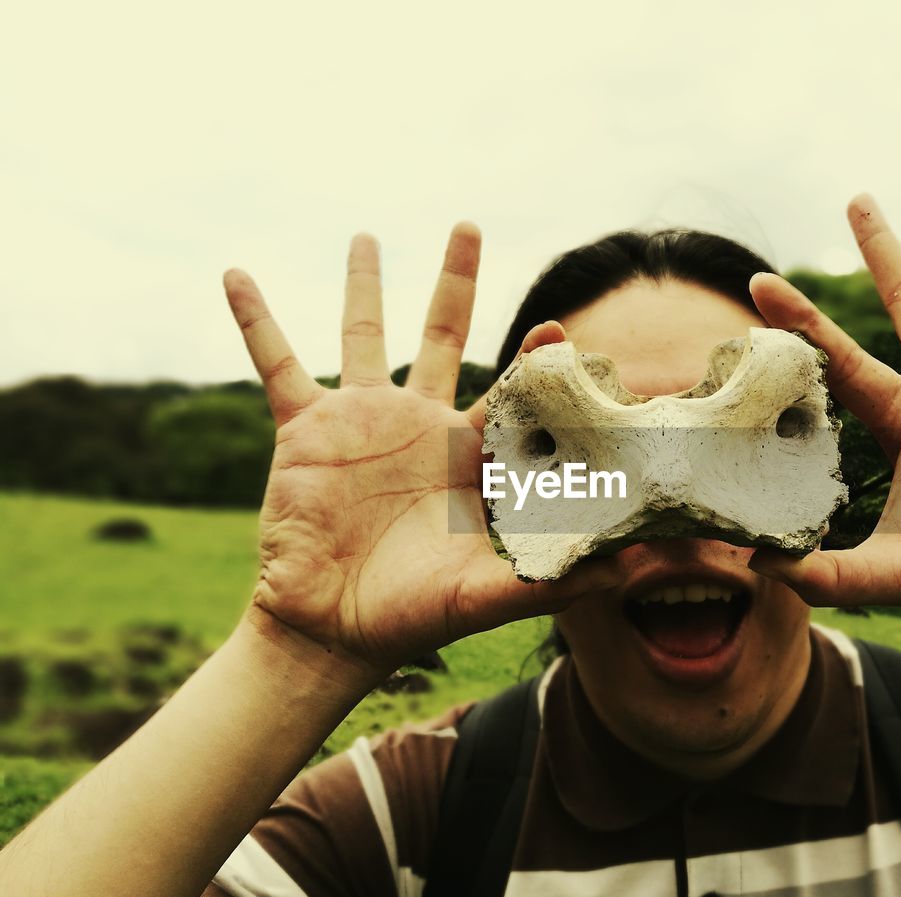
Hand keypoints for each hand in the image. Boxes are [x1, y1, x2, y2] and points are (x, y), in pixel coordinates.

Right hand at [224, 226, 617, 679]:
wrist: (332, 630)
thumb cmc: (413, 615)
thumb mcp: (486, 594)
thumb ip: (552, 577)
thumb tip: (628, 570)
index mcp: (468, 455)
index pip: (510, 394)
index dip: (535, 363)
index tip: (560, 330)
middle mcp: (420, 425)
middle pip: (442, 335)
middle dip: (455, 283)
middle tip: (468, 226)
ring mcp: (362, 420)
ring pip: (365, 335)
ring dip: (363, 286)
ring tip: (365, 236)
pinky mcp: (306, 429)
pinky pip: (276, 363)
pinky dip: (256, 320)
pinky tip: (236, 273)